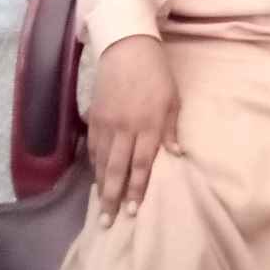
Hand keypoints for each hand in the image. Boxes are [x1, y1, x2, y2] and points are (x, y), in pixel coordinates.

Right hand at [87, 34, 181, 227]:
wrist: (127, 47)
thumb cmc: (157, 74)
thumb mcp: (173, 99)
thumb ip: (172, 129)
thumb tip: (176, 155)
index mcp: (148, 124)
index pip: (141, 164)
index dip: (136, 189)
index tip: (133, 211)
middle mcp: (125, 128)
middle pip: (117, 169)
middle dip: (112, 197)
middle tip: (108, 222)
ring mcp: (107, 123)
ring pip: (102, 161)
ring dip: (100, 186)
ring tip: (99, 208)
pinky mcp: (94, 116)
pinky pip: (93, 146)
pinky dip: (93, 164)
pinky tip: (95, 177)